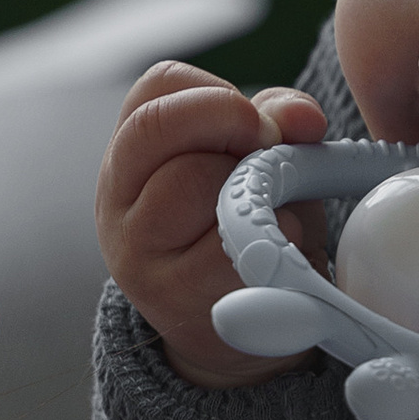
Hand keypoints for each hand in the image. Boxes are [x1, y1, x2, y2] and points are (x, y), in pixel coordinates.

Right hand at [96, 62, 328, 388]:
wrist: (244, 330)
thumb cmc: (247, 232)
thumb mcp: (257, 166)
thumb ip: (276, 124)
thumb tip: (300, 118)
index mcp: (134, 154)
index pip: (157, 88)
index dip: (217, 93)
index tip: (258, 124)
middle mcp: (118, 199)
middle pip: (162, 128)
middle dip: (234, 131)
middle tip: (271, 159)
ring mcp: (135, 251)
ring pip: (189, 183)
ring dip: (251, 191)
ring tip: (270, 216)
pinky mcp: (171, 299)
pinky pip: (228, 247)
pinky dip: (270, 242)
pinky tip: (274, 257)